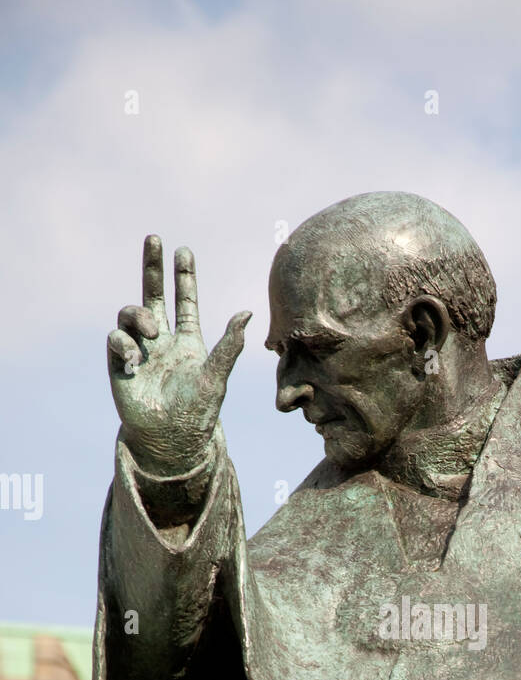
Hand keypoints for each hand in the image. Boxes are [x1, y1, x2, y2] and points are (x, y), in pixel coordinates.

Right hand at [107, 235, 250, 475]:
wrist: (171, 441)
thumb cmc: (198, 413)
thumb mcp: (216, 377)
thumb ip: (229, 346)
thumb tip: (246, 314)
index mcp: (187, 341)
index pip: (184, 301)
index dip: (183, 277)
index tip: (183, 251)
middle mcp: (162, 341)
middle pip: (153, 294)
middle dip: (153, 266)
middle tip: (155, 238)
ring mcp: (140, 350)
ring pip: (131, 312)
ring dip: (140, 314)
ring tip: (152, 331)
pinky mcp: (121, 364)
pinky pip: (116, 339)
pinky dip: (125, 343)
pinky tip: (136, 359)